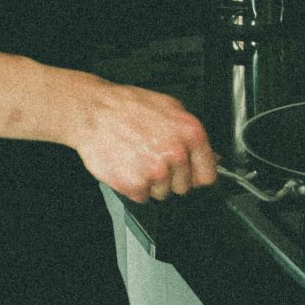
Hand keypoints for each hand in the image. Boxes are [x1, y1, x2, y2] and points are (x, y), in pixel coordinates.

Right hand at [70, 78, 217, 202]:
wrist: (93, 111)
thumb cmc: (127, 107)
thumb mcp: (170, 108)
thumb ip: (192, 135)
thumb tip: (211, 156)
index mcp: (190, 134)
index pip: (208, 175)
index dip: (195, 175)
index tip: (188, 174)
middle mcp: (176, 154)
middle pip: (184, 187)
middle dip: (171, 177)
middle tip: (152, 158)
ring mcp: (156, 171)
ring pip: (162, 193)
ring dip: (150, 182)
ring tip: (137, 159)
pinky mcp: (135, 184)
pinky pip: (142, 198)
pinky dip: (133, 187)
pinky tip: (127, 166)